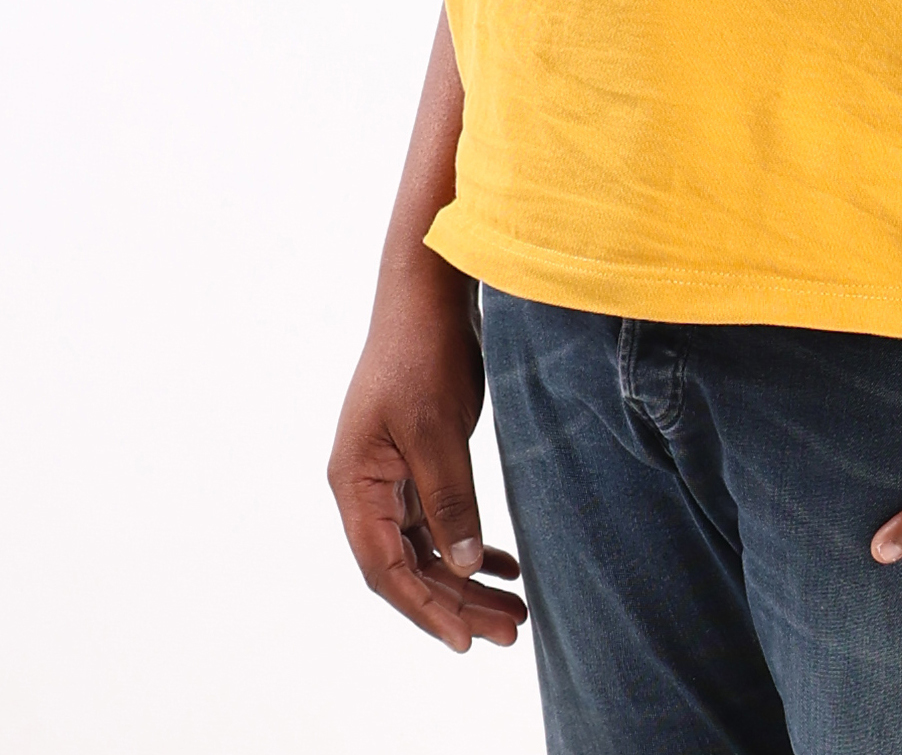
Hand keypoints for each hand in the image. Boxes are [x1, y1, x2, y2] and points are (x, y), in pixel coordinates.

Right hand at [327, 254, 526, 653]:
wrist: (430, 290)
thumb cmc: (423, 352)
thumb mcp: (438, 429)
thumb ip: (449, 498)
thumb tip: (462, 565)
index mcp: (354, 483)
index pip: (386, 568)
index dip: (425, 608)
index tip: (466, 642)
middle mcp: (367, 487)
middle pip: (409, 565)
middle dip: (458, 602)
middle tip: (510, 631)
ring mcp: (392, 474)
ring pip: (428, 547)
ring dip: (468, 579)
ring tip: (516, 609)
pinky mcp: (420, 459)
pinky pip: (441, 520)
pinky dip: (471, 544)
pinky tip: (505, 564)